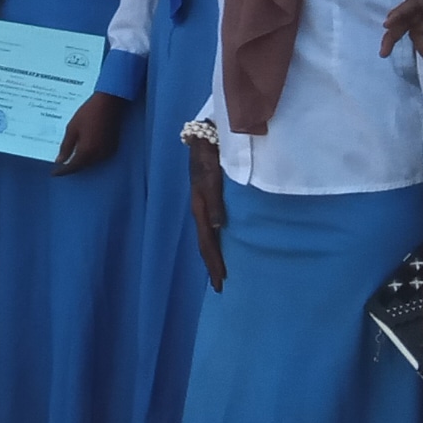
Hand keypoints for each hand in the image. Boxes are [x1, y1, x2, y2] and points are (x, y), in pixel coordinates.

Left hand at [52, 90, 123, 174]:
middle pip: (83, 166)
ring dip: (82, 162)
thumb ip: (66, 147)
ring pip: (91, 163)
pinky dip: (90, 157)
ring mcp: (107, 152)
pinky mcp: (113, 147)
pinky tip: (84, 151)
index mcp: (87, 151)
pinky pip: (99, 157)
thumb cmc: (87, 113)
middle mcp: (98, 155)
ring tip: (71, 157)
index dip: (63, 171)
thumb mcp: (72, 128)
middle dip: (72, 167)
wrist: (109, 103)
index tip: (54, 173)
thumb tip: (60, 161)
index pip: (73, 167)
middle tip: (61, 165)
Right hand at [189, 134, 226, 290]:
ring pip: (207, 236)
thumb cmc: (211, 154)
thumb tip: (217, 227)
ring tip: (219, 271)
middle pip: (205, 243)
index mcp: (200, 207)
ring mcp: (204, 204)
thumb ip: (215, 200)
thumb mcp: (211, 176)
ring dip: (213, 255)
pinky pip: (211, 226)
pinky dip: (215, 240)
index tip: (221, 284)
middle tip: (219, 287)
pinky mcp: (209, 197)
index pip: (207, 242)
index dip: (214, 263)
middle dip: (212, 265)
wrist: (206, 135)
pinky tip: (221, 242)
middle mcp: (201, 209)